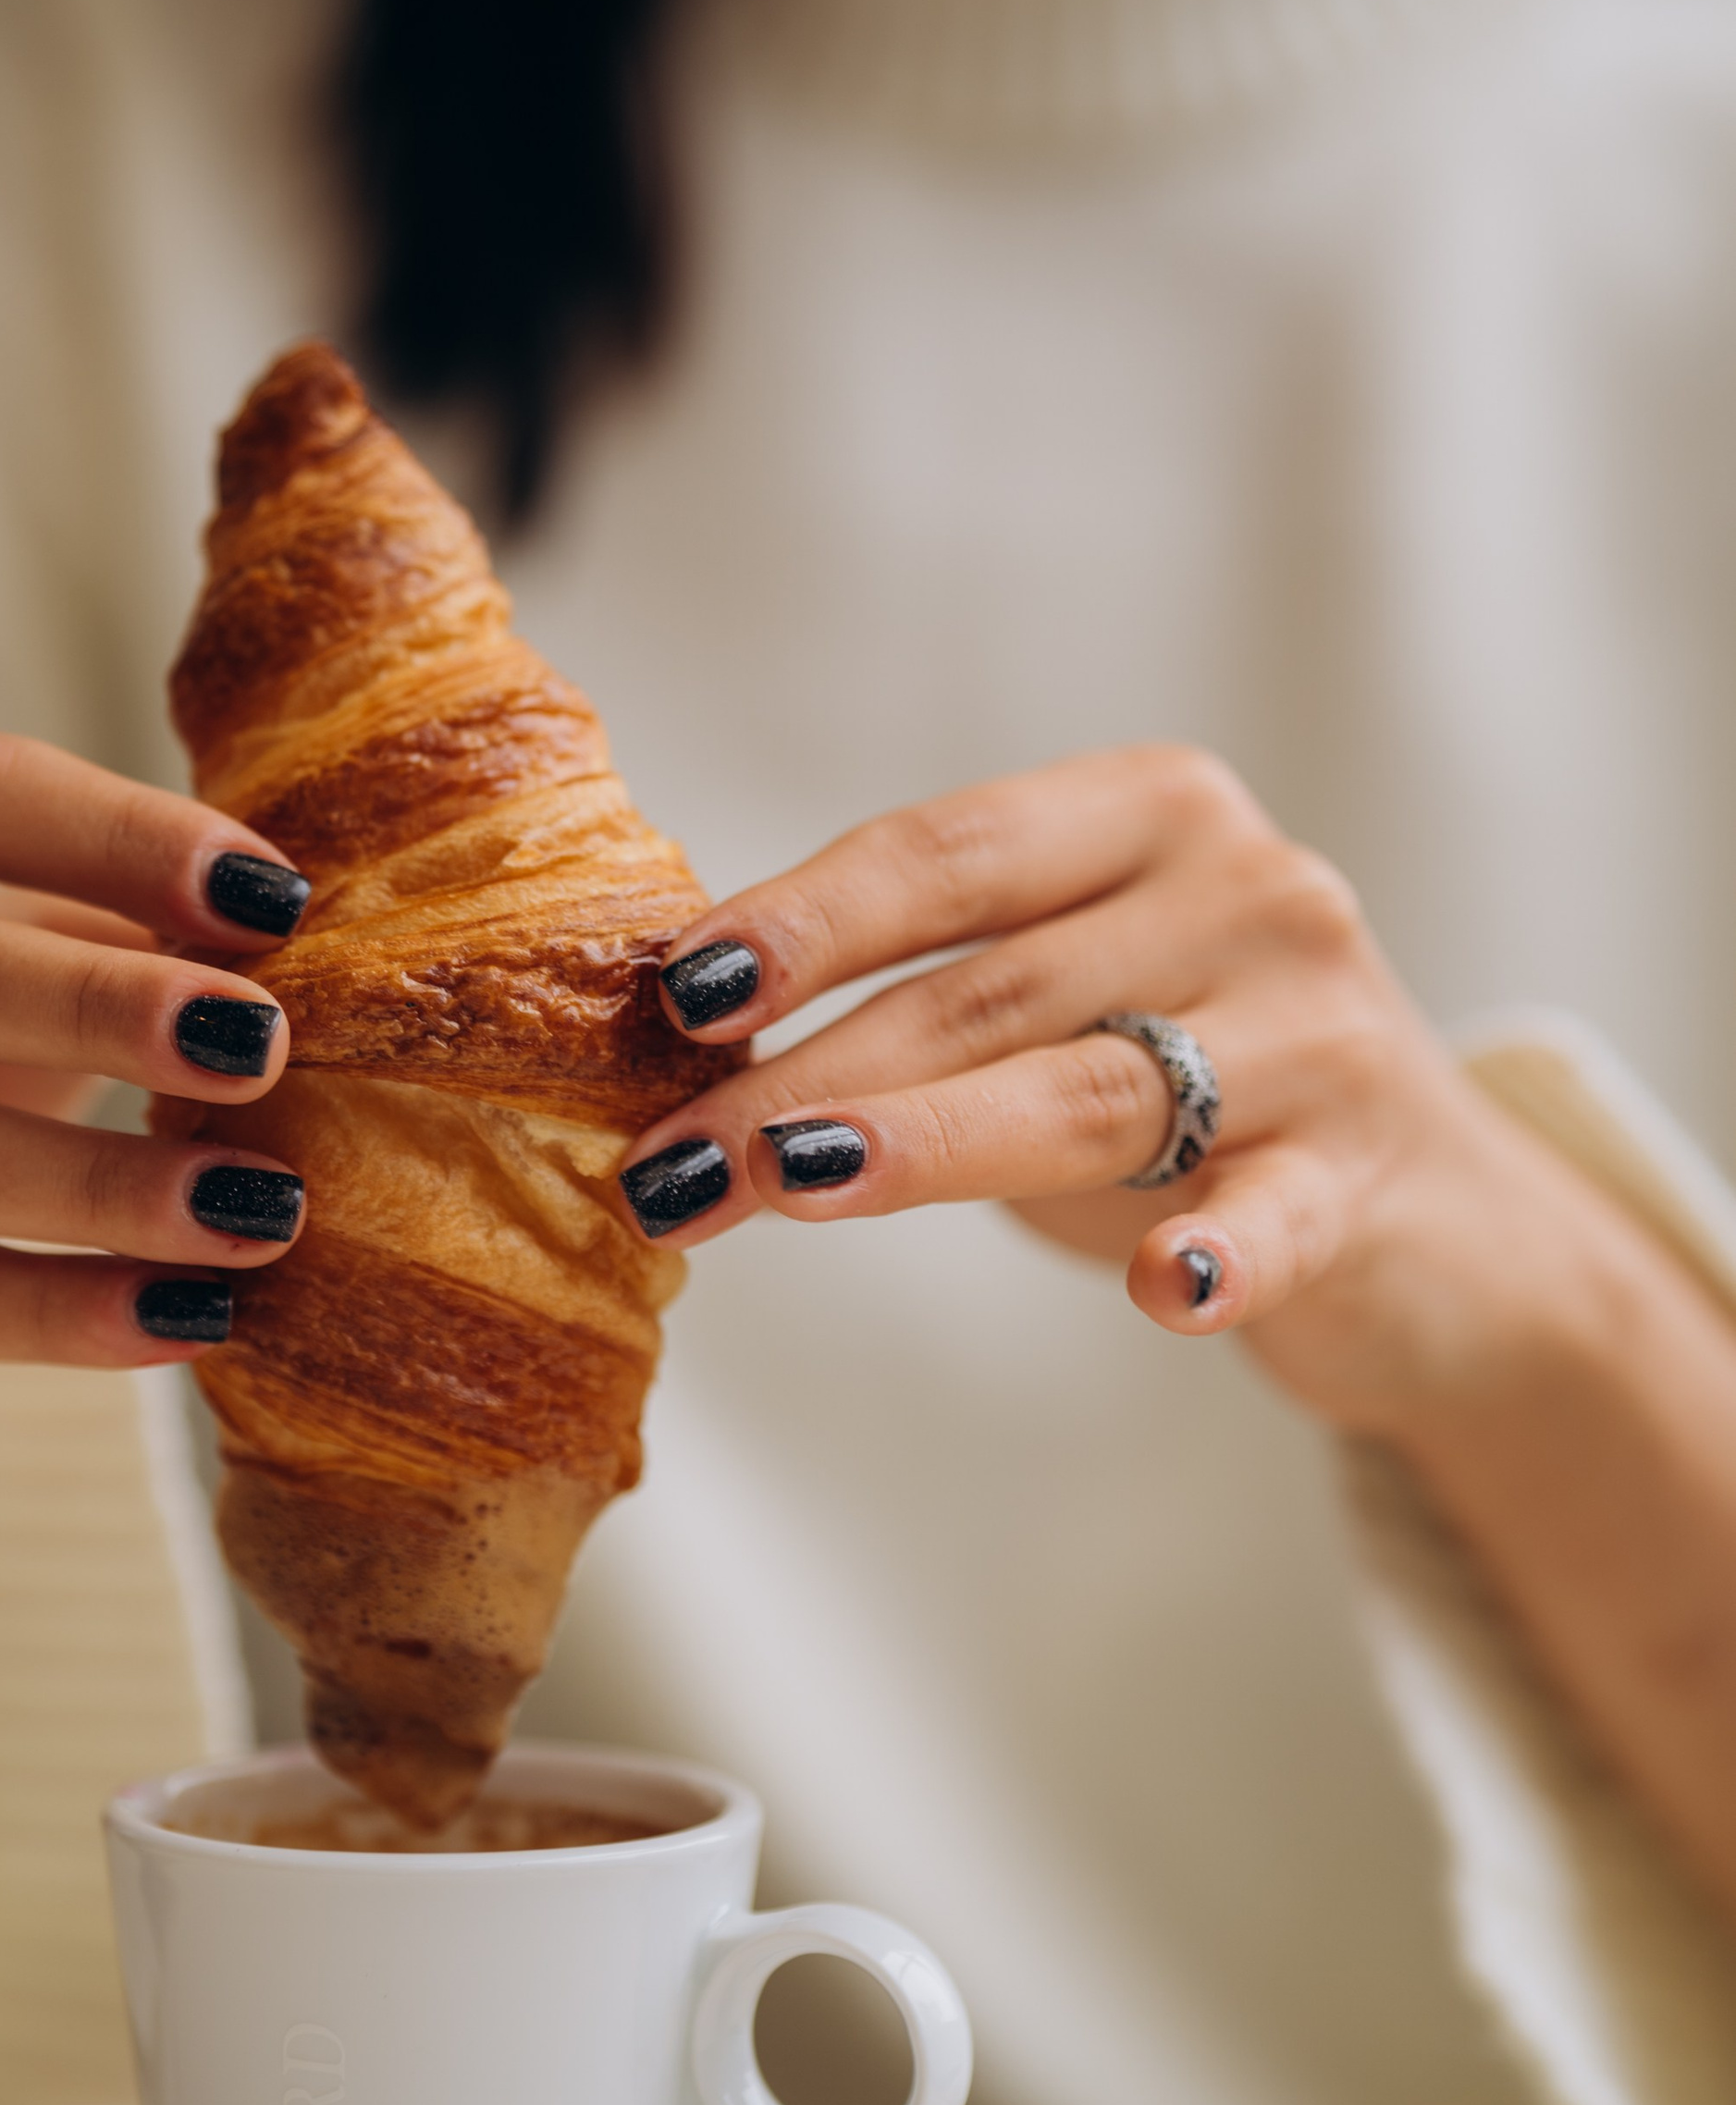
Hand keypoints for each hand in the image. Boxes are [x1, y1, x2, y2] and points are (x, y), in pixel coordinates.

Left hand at [619, 744, 1583, 1440]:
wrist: (1434, 1212)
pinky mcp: (1368, 1176)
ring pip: (1093, 1091)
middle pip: (987, 987)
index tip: (680, 991)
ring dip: (922, 1144)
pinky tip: (1168, 1293)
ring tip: (787, 1186)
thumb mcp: (1069, 996)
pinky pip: (1277, 1214)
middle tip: (670, 1159)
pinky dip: (1218, 1251)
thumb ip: (927, 991)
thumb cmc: (1193, 1081)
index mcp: (1151, 811)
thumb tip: (692, 1045)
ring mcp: (1320, 1035)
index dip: (808, 919)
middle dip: (807, 1074)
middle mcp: (1249, 892)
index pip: (949, 853)